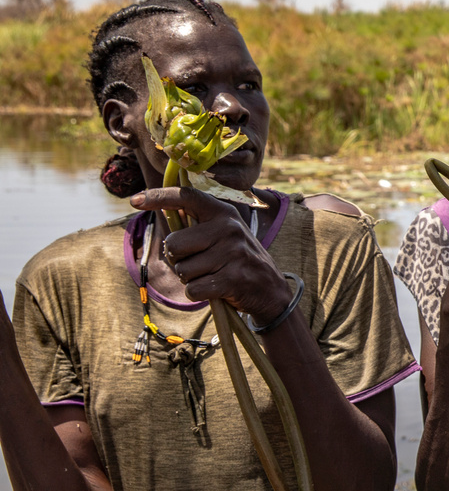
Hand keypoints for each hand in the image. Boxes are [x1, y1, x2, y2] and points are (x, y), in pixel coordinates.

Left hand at [130, 188, 289, 321]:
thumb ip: (198, 224)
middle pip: (174, 244)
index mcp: (224, 213)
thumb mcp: (224, 235)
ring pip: (182, 269)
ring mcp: (232, 253)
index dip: (158, 196)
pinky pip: (193, 289)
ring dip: (191, 278)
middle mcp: (229, 229)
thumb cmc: (237, 261)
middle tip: (200, 263)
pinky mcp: (232, 279)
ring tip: (212, 275)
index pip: (187, 197)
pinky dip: (198, 294)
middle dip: (178, 259)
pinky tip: (216, 289)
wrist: (271, 290)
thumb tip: (162, 209)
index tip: (134, 200)